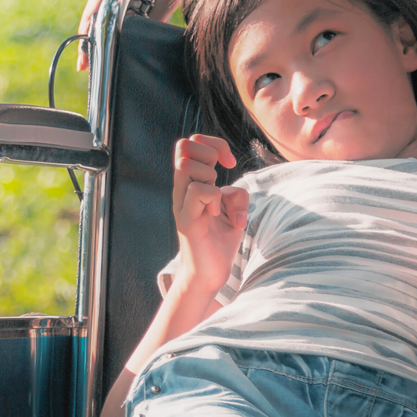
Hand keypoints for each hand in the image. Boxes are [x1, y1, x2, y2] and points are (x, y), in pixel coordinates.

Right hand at [75, 0, 194, 68]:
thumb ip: (153, 19)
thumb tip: (138, 43)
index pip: (94, 15)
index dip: (89, 38)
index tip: (86, 60)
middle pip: (88, 17)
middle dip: (85, 42)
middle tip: (83, 68)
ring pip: (89, 16)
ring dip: (89, 37)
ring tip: (87, 63)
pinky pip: (96, 13)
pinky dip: (96, 29)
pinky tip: (95, 48)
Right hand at [172, 134, 248, 284]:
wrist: (210, 274)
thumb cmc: (220, 242)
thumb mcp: (234, 211)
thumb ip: (234, 195)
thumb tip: (229, 188)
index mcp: (190, 184)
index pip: (191, 142)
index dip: (214, 143)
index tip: (229, 162)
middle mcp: (181, 191)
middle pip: (183, 145)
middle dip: (211, 151)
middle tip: (222, 174)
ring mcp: (182, 204)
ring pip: (187, 165)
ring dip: (211, 177)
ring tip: (217, 199)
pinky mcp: (188, 220)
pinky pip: (198, 191)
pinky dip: (215, 199)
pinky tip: (218, 216)